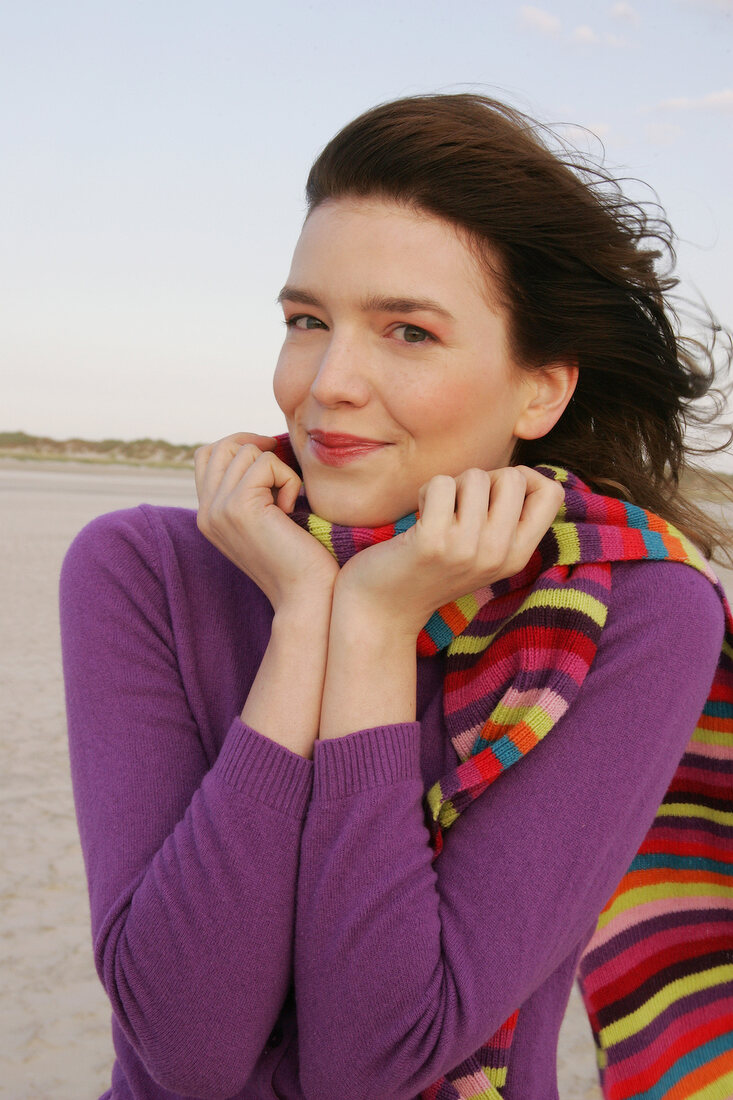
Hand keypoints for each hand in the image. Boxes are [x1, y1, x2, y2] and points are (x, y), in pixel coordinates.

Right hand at [194, 432, 338, 611]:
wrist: (306, 594)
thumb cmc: (299, 555)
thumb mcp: (264, 517)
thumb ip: (249, 488)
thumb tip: (261, 443)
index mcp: (207, 515)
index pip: (207, 454)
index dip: (240, 445)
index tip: (272, 460)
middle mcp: (206, 512)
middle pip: (223, 446)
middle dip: (259, 450)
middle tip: (285, 476)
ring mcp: (218, 509)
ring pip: (246, 451)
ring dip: (278, 469)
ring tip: (287, 503)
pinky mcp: (239, 507)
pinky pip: (266, 463)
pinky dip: (289, 479)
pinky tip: (291, 509)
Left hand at [334, 466, 563, 638]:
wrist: (384, 610)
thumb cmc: (432, 568)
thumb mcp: (482, 551)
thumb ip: (506, 519)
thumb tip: (521, 472)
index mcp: (518, 556)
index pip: (552, 493)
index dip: (525, 477)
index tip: (494, 491)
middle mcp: (498, 555)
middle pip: (515, 477)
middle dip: (484, 478)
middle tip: (459, 503)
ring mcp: (467, 549)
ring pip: (476, 476)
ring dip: (451, 485)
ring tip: (437, 513)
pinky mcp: (432, 542)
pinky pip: (441, 484)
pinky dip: (426, 492)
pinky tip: (419, 517)